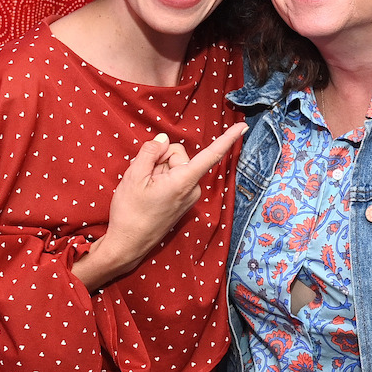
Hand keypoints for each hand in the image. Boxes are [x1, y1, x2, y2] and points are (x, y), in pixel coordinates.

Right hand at [73, 123, 247, 291]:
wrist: (127, 244)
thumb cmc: (129, 213)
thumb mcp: (133, 176)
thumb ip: (150, 152)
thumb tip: (163, 139)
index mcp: (184, 182)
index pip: (210, 156)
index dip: (227, 139)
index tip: (243, 127)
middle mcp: (192, 189)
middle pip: (179, 155)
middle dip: (161, 159)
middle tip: (144, 176)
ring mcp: (188, 197)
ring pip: (175, 166)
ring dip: (158, 170)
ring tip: (144, 188)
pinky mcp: (183, 201)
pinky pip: (174, 178)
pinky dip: (161, 179)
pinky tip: (149, 191)